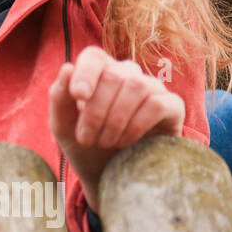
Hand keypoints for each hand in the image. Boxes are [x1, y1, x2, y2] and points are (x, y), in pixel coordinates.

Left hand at [49, 45, 184, 212]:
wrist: (107, 175)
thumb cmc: (83, 144)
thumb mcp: (61, 124)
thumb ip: (59, 96)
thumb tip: (67, 67)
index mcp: (98, 71)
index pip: (94, 56)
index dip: (85, 73)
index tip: (78, 96)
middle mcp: (127, 73)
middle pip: (113, 76)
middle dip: (96, 111)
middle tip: (87, 139)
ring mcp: (152, 87)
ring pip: (136, 86)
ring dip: (115, 120)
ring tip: (106, 142)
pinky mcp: (172, 106)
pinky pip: (157, 104)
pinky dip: (137, 125)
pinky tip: (126, 142)